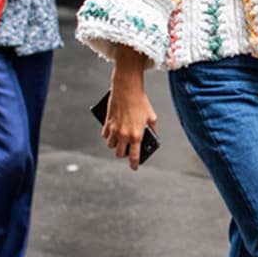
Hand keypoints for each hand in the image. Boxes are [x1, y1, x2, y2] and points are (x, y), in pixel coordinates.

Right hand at [105, 47, 157, 170]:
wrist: (127, 89)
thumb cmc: (141, 102)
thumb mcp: (152, 117)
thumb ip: (152, 130)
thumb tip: (151, 138)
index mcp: (136, 135)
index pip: (134, 156)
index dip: (133, 164)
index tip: (134, 167)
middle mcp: (124, 134)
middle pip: (119, 153)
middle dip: (123, 154)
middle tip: (126, 150)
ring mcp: (114, 129)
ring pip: (110, 145)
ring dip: (115, 145)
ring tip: (120, 140)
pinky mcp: (107, 123)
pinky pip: (105, 135)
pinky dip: (108, 136)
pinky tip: (113, 132)